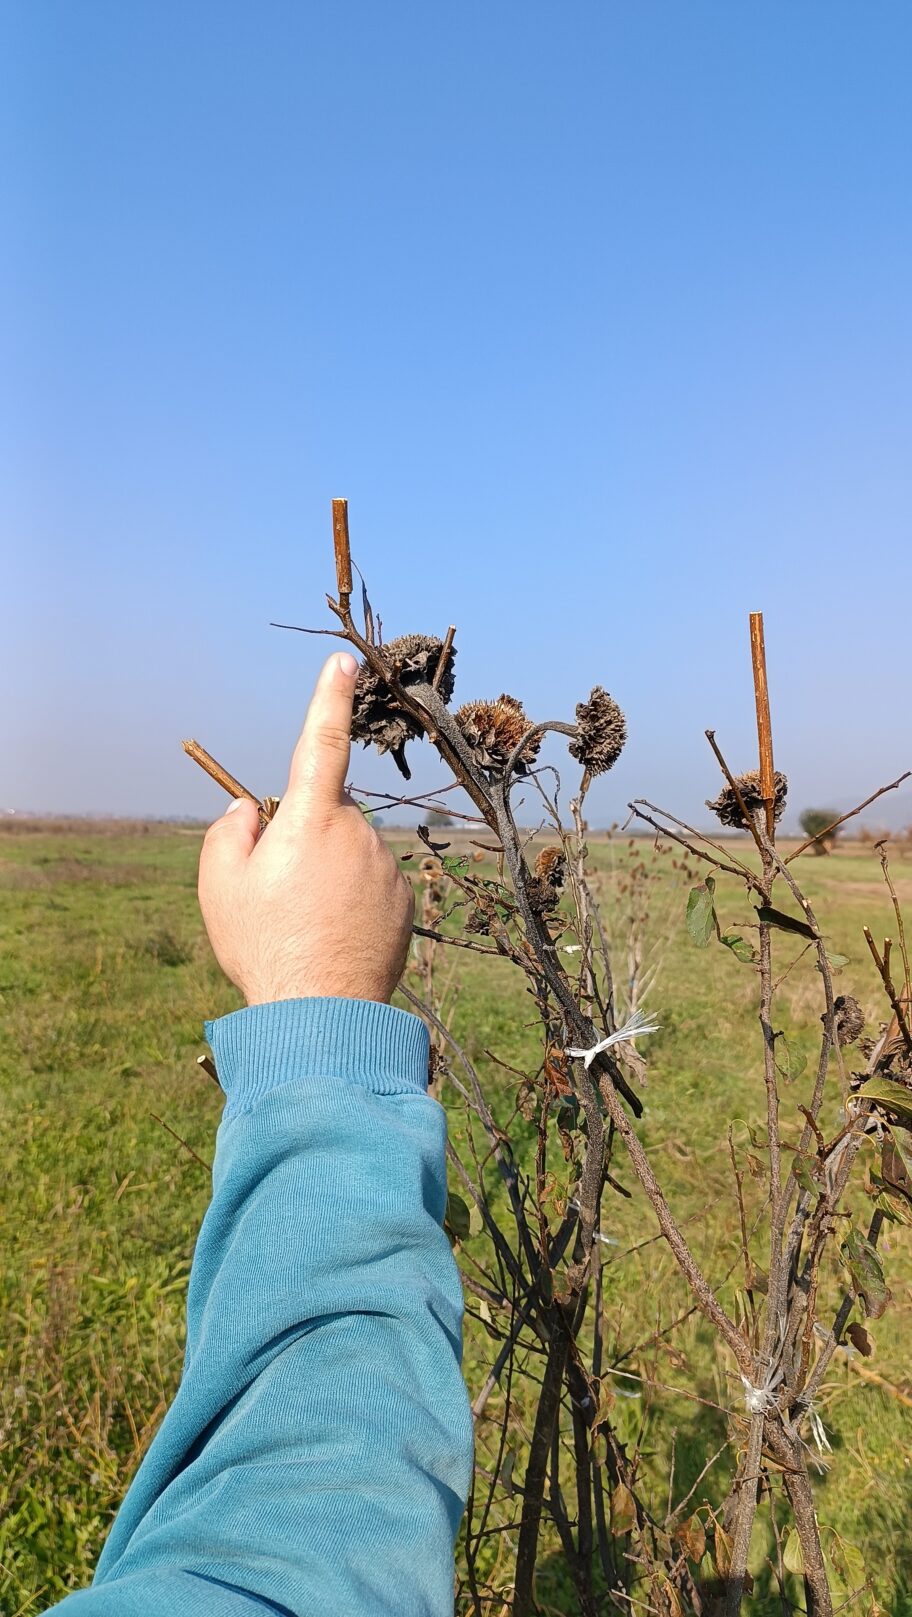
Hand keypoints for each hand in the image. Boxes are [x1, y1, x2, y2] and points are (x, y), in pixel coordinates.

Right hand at [198, 652, 414, 1005]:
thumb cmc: (265, 945)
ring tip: (309, 925)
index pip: (319, 742)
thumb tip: (251, 810)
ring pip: (351, 852)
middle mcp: (358, 832)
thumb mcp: (219, 885)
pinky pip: (374, 884)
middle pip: (326, 816)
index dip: (327, 698)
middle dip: (306, 839)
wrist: (322, 1015)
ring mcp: (387, 865)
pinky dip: (356, 901)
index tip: (341, 661)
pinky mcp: (405, 899)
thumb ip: (229, 831)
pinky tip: (336, 938)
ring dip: (332, 874)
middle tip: (281, 895)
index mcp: (310, 818)